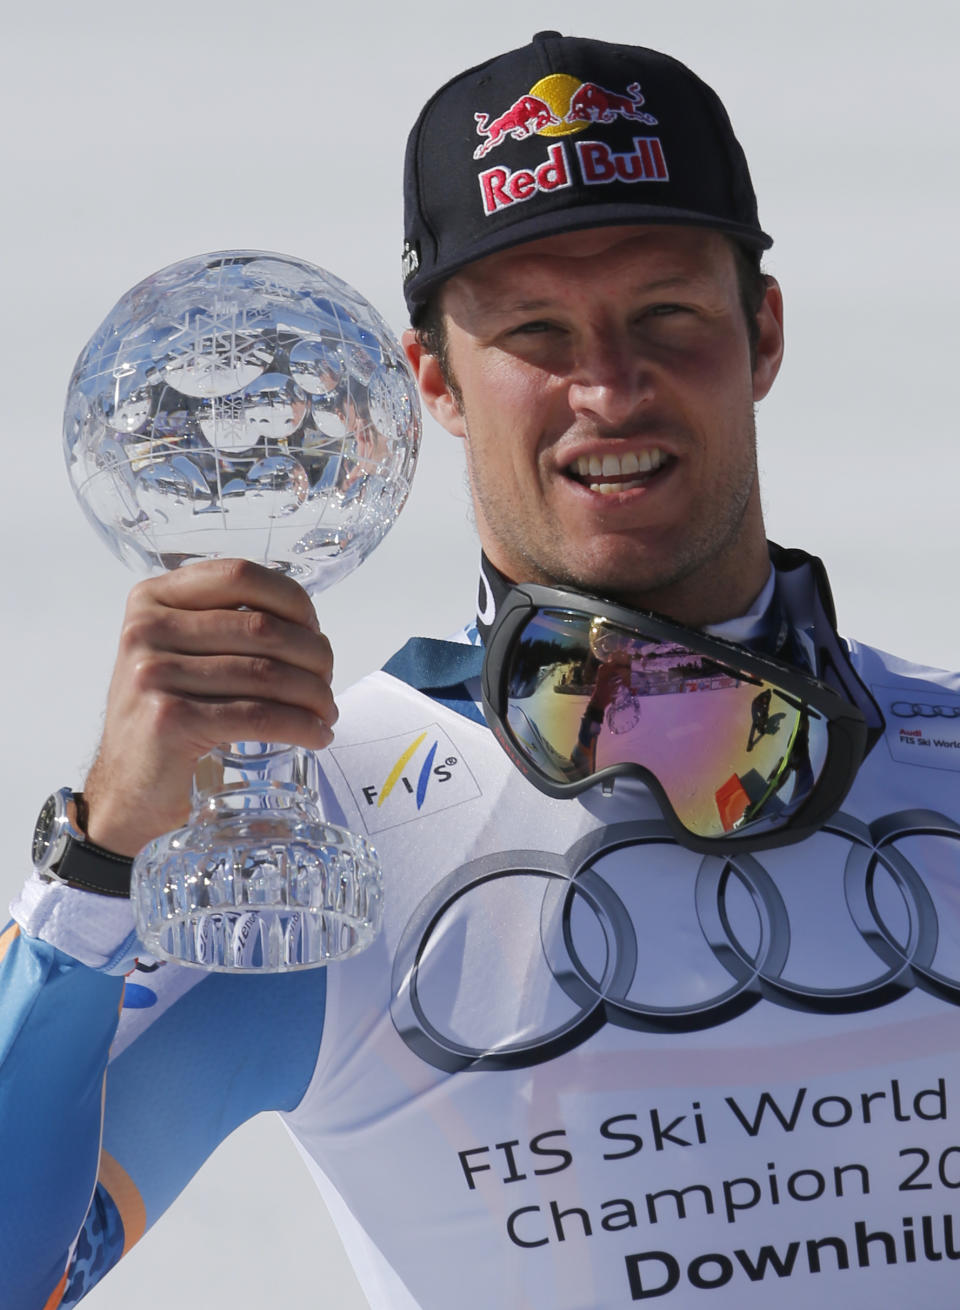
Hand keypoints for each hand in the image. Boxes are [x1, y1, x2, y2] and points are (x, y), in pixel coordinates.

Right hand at [83, 559, 336, 855]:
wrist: (125, 792)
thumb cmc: (165, 719)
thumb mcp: (179, 655)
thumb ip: (222, 626)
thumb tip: (306, 624)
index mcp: (151, 600)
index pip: (240, 576)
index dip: (292, 601)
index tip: (314, 631)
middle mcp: (146, 630)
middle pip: (262, 628)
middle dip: (314, 656)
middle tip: (328, 684)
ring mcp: (153, 674)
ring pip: (267, 674)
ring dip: (314, 695)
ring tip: (327, 713)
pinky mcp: (170, 721)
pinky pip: (259, 716)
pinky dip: (301, 726)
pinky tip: (317, 735)